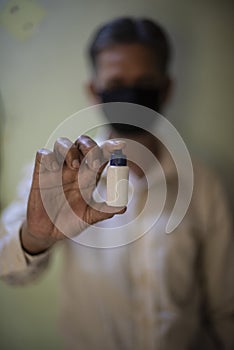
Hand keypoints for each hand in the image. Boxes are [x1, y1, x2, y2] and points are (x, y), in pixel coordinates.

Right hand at [21, 135, 125, 253]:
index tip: (120, 146)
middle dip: (90, 146)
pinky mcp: (40, 173)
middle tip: (94, 162)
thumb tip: (123, 207)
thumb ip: (104, 211)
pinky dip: (49, 157)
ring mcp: (57, 169)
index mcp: (88, 176)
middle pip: (83, 144)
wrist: (48, 233)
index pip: (100, 155)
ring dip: (70, 150)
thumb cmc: (70, 222)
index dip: (110, 148)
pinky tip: (54, 168)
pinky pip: (43, 154)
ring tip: (75, 165)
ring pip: (63, 143)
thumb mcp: (88, 217)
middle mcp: (74, 169)